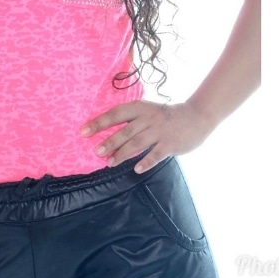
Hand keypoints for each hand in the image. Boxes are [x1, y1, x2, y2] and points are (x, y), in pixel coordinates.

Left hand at [81, 101, 214, 173]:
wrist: (195, 116)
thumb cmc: (165, 115)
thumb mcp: (147, 110)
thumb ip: (130, 119)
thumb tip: (106, 131)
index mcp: (139, 108)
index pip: (115, 114)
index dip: (99, 122)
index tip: (83, 131)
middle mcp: (148, 118)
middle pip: (125, 131)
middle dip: (109, 141)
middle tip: (96, 151)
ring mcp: (160, 131)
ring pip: (137, 143)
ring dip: (122, 153)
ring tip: (110, 162)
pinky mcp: (170, 144)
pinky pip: (156, 154)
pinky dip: (146, 161)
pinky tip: (137, 169)